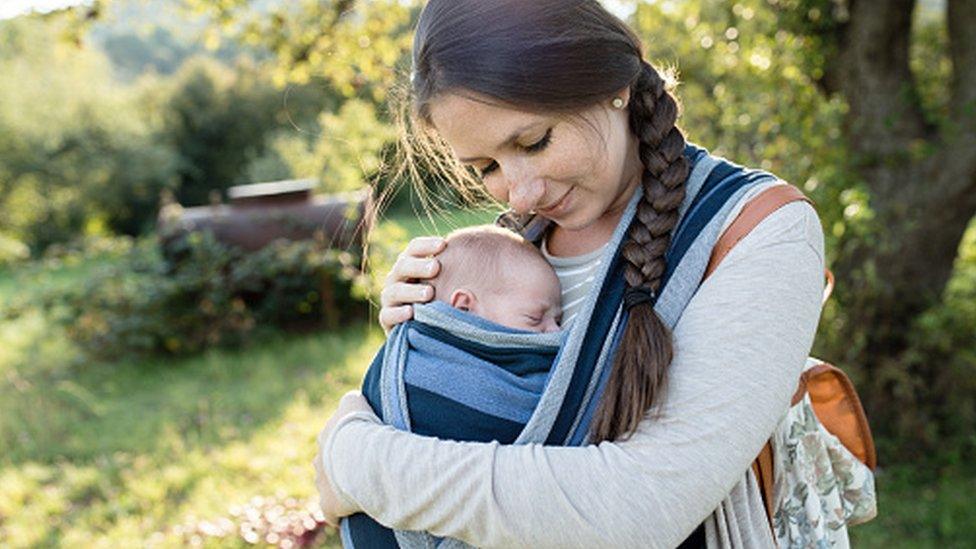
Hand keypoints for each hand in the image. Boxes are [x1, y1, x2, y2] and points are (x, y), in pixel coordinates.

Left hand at [313, 390, 373, 525]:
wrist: (360, 452)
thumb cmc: (361, 426)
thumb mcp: (355, 401)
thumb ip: (350, 399)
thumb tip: (351, 399)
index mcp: (325, 437)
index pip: (334, 441)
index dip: (350, 444)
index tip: (365, 446)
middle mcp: (319, 460)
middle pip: (329, 464)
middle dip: (343, 467)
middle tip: (366, 467)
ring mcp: (322, 483)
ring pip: (330, 487)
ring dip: (342, 488)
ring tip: (364, 488)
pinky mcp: (328, 505)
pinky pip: (332, 513)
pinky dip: (339, 515)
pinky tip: (350, 514)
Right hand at [379, 236, 446, 333]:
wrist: (423, 329)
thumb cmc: (440, 298)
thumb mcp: (445, 282)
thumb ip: (453, 269)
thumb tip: (475, 252)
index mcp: (410, 264)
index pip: (413, 249)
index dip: (426, 245)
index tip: (444, 245)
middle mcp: (396, 279)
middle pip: (402, 266)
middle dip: (419, 266)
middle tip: (436, 267)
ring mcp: (390, 299)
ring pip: (394, 291)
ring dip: (412, 291)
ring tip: (429, 293)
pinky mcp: (386, 319)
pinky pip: (388, 315)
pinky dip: (398, 314)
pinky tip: (411, 312)